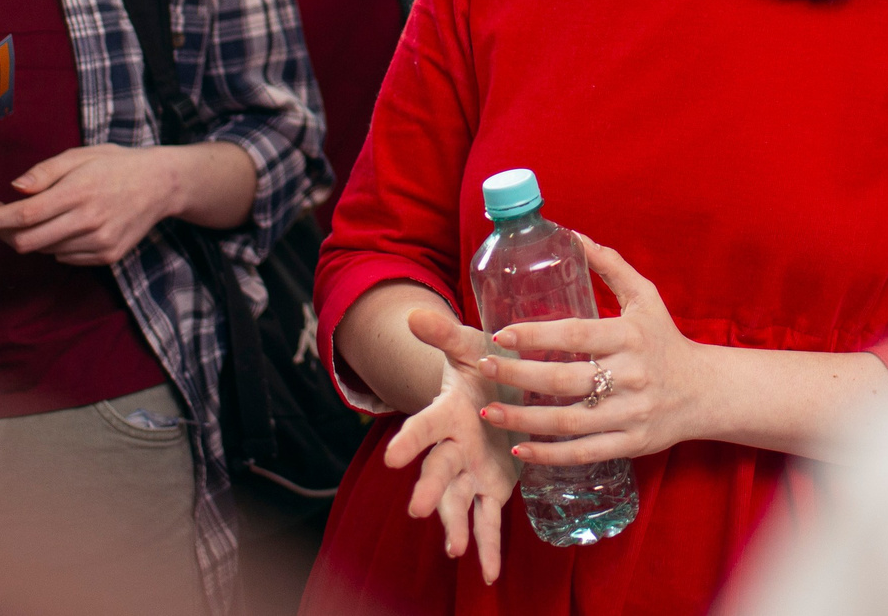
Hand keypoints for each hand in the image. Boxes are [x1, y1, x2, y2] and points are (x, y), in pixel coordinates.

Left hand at [0, 143, 176, 264]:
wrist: (162, 184)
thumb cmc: (115, 164)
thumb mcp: (80, 155)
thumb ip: (45, 172)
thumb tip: (14, 189)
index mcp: (77, 192)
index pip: (22, 214)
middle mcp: (88, 222)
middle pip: (26, 242)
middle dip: (3, 234)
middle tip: (0, 218)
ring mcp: (99, 243)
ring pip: (44, 251)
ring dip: (31, 237)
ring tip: (42, 214)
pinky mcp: (107, 256)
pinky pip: (65, 257)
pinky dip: (55, 244)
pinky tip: (67, 225)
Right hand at [384, 307, 518, 583]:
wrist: (497, 391)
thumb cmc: (483, 367)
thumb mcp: (470, 345)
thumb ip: (444, 333)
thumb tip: (415, 312)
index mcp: (447, 413)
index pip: (424, 426)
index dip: (409, 441)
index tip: (391, 457)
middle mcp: (452, 448)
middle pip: (437, 470)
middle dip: (428, 488)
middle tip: (417, 510)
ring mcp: (469, 472)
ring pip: (458, 501)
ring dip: (454, 525)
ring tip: (453, 550)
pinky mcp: (490, 490)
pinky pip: (487, 521)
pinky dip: (488, 548)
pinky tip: (489, 575)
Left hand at [478, 237, 706, 465]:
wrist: (704, 391)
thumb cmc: (665, 339)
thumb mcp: (645, 297)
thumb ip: (610, 266)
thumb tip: (573, 235)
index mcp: (630, 336)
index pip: (576, 334)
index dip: (536, 335)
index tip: (501, 335)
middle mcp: (630, 375)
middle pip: (565, 379)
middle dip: (518, 376)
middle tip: (485, 368)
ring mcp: (630, 413)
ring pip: (568, 420)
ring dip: (523, 419)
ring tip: (489, 412)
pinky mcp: (631, 444)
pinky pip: (584, 452)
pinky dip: (550, 454)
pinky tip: (521, 449)